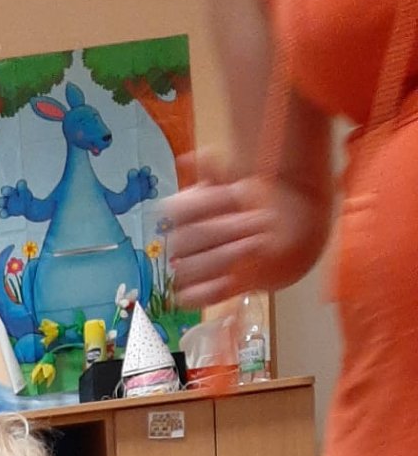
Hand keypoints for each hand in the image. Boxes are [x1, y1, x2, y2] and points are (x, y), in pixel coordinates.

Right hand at [164, 150, 327, 307]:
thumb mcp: (241, 180)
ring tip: (259, 243)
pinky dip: (210, 290)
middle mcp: (180, 241)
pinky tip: (234, 279)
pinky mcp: (197, 293)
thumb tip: (193, 157)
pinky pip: (191, 297)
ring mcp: (187, 269)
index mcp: (183, 212)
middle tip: (261, 221)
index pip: (176, 209)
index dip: (204, 204)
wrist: (279, 234)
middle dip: (224, 230)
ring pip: (188, 269)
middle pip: (185, 240)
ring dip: (224, 257)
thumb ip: (218, 169)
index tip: (237, 195)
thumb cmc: (255, 205)